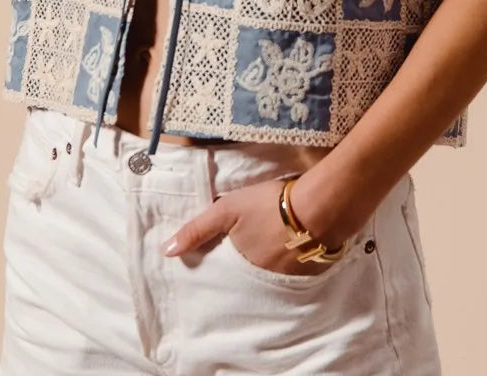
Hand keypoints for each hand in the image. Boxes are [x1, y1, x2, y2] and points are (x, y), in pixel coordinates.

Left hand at [159, 175, 347, 277]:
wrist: (319, 206)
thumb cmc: (269, 205)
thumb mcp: (228, 209)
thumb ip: (197, 229)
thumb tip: (167, 252)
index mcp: (244, 267)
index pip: (229, 272)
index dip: (228, 261)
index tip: (228, 254)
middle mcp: (265, 281)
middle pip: (252, 274)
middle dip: (251, 264)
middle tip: (254, 247)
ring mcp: (290, 278)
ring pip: (274, 273)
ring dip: (272, 262)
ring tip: (274, 245)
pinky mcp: (312, 273)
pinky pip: (296, 272)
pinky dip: (293, 262)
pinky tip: (295, 248)